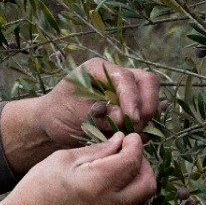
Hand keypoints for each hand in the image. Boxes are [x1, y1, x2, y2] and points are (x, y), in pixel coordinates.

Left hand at [0, 58, 161, 173]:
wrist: (53, 125)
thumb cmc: (59, 112)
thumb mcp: (75, 112)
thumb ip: (100, 114)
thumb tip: (124, 117)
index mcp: (100, 69)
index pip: (125, 77)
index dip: (132, 97)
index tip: (133, 117)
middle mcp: (116, 76)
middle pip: (147, 81)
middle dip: (146, 104)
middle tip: (137, 125)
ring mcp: (126, 91)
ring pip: (151, 96)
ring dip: (147, 117)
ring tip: (132, 133)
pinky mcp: (130, 107)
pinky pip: (148, 113)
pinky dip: (146, 125)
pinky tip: (135, 136)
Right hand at [0, 131, 157, 204]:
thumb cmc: (36, 189)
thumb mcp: (62, 160)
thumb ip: (96, 151)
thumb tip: (119, 141)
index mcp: (99, 182)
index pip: (133, 159)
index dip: (135, 144)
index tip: (128, 137)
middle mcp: (110, 204)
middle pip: (148, 183)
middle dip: (144, 164)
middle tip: (128, 153)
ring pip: (136, 196)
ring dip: (131, 179)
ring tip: (110, 168)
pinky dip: (117, 192)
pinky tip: (95, 186)